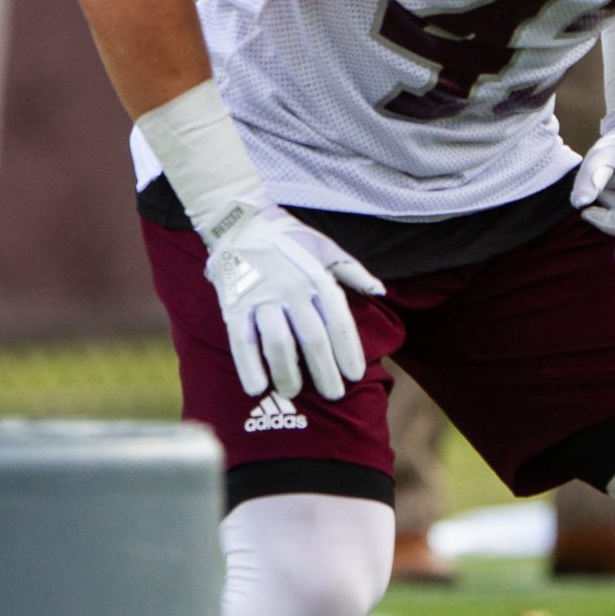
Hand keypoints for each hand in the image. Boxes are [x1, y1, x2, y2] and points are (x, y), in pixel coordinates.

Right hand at [204, 203, 383, 401]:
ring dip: (288, 373)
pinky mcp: (234, 304)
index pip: (339, 321)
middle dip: (324, 372)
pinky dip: (249, 366)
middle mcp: (292, 289)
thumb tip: (380, 290)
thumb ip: (353, 272)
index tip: (355, 375)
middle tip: (333, 395)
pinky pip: (242, 341)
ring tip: (293, 392)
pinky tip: (257, 388)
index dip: (348, 351)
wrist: (240, 220)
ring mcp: (262, 298)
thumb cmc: (289, 237)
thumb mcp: (326, 248)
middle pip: (312, 339)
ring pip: (278, 344)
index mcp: (317, 277)